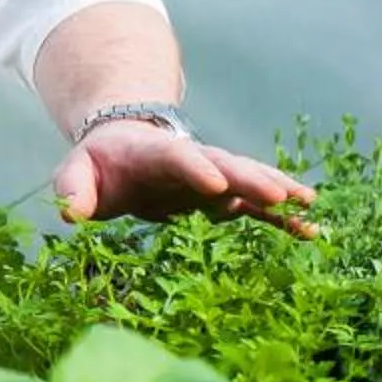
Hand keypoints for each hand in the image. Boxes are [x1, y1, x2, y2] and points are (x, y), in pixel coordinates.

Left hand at [50, 123, 316, 237]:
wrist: (123, 150)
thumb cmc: (99, 163)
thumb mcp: (75, 170)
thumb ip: (72, 187)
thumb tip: (71, 213)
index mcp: (155, 153)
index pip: (177, 156)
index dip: (196, 168)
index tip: (216, 183)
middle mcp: (192, 162)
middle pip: (225, 165)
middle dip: (250, 178)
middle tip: (278, 193)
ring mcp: (211, 178)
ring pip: (248, 182)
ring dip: (277, 191)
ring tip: (309, 203)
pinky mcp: (221, 197)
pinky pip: (255, 207)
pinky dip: (281, 219)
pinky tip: (310, 231)